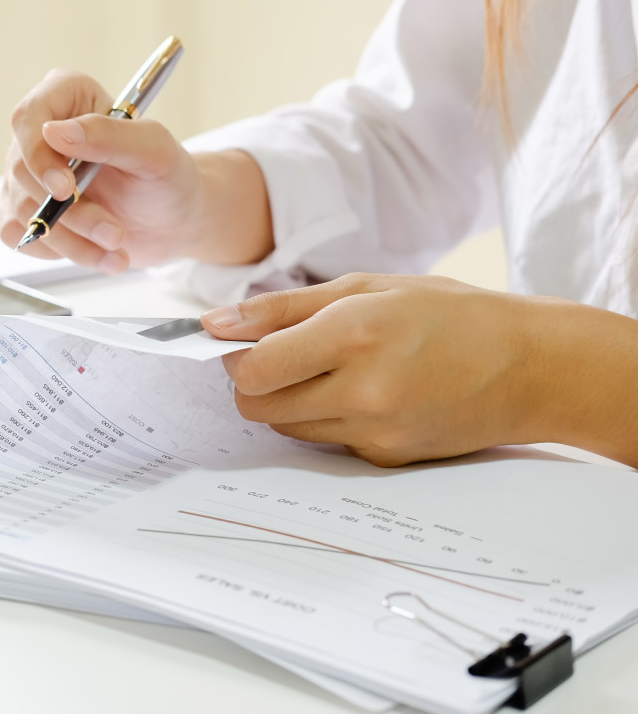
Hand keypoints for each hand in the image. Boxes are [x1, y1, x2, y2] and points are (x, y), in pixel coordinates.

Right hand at [0, 68, 212, 272]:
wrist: (172, 222)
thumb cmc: (168, 177)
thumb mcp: (154, 150)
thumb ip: (109, 135)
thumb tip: (55, 132)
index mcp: (67, 97)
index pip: (28, 117)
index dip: (39, 155)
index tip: (66, 189)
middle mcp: (40, 134)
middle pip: (24, 172)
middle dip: (72, 212)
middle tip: (114, 232)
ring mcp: (28, 175)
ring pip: (25, 212)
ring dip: (74, 240)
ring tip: (117, 247)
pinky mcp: (25, 213)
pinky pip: (24, 238)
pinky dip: (64, 252)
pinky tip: (96, 252)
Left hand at [200, 273, 559, 466]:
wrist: (529, 367)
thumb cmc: (447, 314)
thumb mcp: (365, 288)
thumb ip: (282, 308)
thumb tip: (215, 324)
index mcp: (353, 334)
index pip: (253, 370)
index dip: (236, 357)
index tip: (244, 343)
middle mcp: (363, 390)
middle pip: (258, 406)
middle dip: (254, 382)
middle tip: (282, 355)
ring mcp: (376, 430)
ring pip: (286, 427)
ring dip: (288, 400)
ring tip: (329, 369)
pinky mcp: (385, 457)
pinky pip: (326, 441)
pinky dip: (326, 418)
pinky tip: (363, 392)